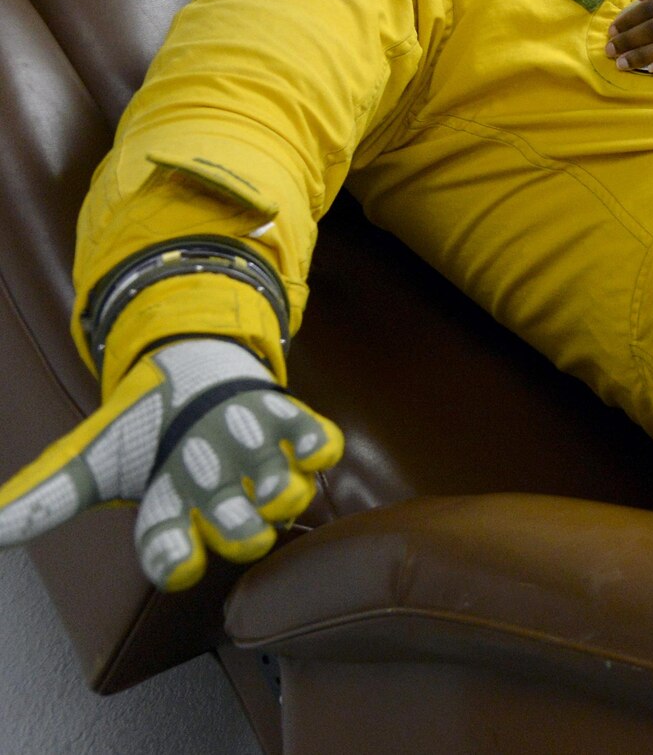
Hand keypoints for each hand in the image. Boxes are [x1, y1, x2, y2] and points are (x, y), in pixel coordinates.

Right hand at [0, 337, 341, 590]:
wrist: (190, 376)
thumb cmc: (141, 430)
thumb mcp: (89, 460)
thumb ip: (44, 496)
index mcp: (174, 514)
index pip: (172, 552)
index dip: (176, 560)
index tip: (176, 566)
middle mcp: (224, 500)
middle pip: (239, 534)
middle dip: (237, 529)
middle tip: (232, 519)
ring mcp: (264, 465)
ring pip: (284, 494)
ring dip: (280, 489)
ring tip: (271, 483)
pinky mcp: (294, 430)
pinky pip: (319, 446)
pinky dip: (317, 445)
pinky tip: (312, 443)